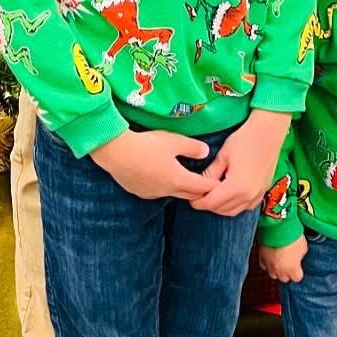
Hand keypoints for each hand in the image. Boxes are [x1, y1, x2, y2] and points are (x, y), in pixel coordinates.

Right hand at [92, 128, 211, 200]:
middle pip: (189, 195)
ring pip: (172, 194)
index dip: (212, 185)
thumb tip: (205, 152)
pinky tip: (160, 175)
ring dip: (181, 188)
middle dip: (199, 190)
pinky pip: (157, 192)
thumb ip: (192, 148)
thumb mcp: (173, 141)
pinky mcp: (139, 192)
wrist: (116, 152)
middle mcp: (166, 191)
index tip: (219, 183)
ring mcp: (152, 194)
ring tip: (184, 177)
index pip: (202, 188)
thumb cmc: (147, 145)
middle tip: (206, 183)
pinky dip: (164, 186)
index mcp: (178, 180)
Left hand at [191, 110, 292, 215]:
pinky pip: (245, 207)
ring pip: (233, 211)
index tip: (190, 196)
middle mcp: (248, 196)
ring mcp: (257, 196)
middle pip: (221, 209)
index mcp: (236, 187)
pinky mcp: (262, 192)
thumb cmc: (245, 140)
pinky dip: (234, 205)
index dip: (198, 202)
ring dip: (221, 206)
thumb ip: (210, 173)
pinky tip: (229, 195)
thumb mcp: (223, 156)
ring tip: (213, 193)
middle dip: (208, 204)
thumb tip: (199, 184)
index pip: (211, 203)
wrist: (268, 132)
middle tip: (199, 194)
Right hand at [258, 236, 306, 283]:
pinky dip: (268, 263)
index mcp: (293, 269)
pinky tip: (271, 258)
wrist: (278, 227)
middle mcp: (280, 270)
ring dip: (277, 269)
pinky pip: (264, 265)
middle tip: (289, 263)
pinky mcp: (262, 257)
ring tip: (280, 261)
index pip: (297, 278)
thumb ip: (300, 256)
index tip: (298, 268)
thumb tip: (297, 257)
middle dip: (287, 272)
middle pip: (284, 278)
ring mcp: (270, 265)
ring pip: (273, 274)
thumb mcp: (303, 247)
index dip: (298, 272)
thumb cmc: (292, 236)